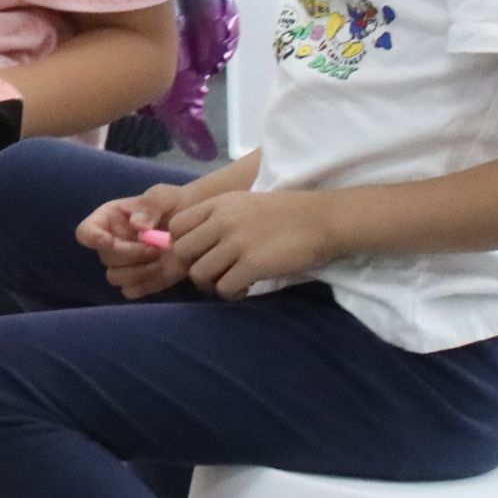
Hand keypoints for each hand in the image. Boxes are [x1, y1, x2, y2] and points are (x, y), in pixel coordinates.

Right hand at [79, 190, 189, 297]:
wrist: (195, 226)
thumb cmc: (174, 205)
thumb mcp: (163, 197)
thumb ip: (149, 206)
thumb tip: (137, 225)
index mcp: (109, 219)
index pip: (86, 232)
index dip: (92, 238)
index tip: (109, 241)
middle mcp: (110, 243)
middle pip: (106, 258)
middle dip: (132, 254)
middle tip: (159, 247)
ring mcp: (123, 265)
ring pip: (116, 278)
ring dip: (140, 271)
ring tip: (164, 260)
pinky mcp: (138, 281)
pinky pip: (130, 291)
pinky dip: (146, 284)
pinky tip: (163, 272)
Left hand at [163, 184, 345, 297]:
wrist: (321, 219)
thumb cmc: (285, 213)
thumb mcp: (243, 204)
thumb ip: (217, 218)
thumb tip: (194, 243)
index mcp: (218, 204)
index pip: (176, 225)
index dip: (182, 244)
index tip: (199, 253)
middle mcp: (221, 221)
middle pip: (182, 252)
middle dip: (193, 267)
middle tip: (214, 273)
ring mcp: (237, 242)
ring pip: (199, 274)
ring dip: (212, 284)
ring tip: (231, 282)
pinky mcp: (253, 264)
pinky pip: (225, 287)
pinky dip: (231, 293)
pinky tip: (245, 288)